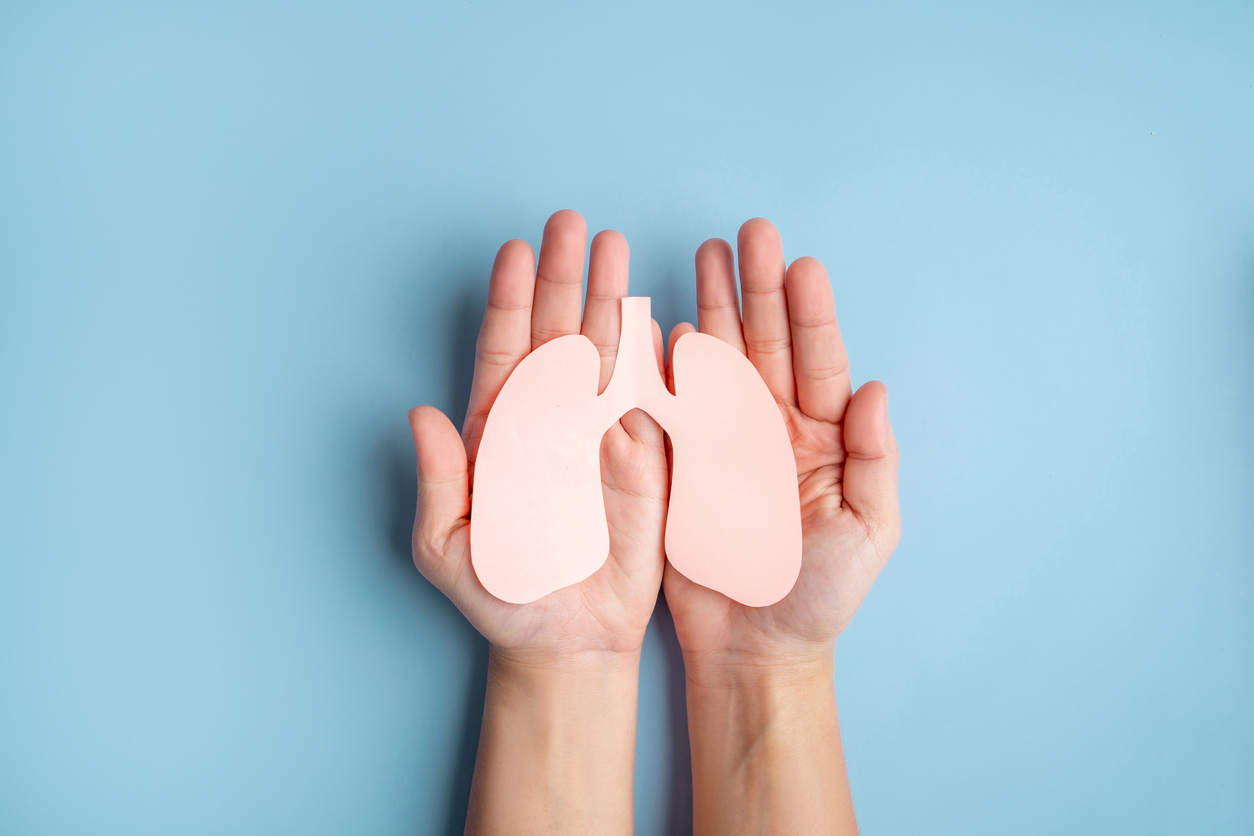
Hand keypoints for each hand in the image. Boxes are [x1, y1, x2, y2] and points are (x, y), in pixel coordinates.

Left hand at [408, 209, 668, 666]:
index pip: (505, 350)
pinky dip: (656, 359)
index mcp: (500, 432)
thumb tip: (419, 415)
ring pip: (606, 353)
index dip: (509, 300)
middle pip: (556, 333)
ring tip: (617, 249)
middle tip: (571, 224)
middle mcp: (550, 420)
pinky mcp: (645, 460)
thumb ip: (440, 483)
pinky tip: (658, 317)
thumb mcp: (450, 547)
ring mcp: (600, 435)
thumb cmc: (502, 595)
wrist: (569, 640)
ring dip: (611, 300)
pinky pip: (652, 400)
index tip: (515, 250)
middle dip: (563, 276)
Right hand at [664, 217, 900, 669]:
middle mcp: (773, 426)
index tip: (802, 265)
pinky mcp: (682, 461)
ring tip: (706, 254)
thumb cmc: (820, 594)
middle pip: (766, 342)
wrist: (754, 647)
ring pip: (718, 359)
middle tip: (750, 234)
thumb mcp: (868, 531)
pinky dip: (665, 365)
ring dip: (712, 307)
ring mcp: (724, 439)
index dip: (811, 313)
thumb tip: (876, 388)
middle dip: (757, 288)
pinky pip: (673, 404)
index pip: (818, 361)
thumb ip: (875, 460)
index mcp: (823, 437)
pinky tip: (661, 324)